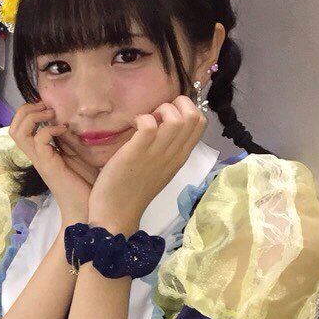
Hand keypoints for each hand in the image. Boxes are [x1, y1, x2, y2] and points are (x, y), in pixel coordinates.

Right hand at [9, 100, 94, 223]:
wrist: (88, 210)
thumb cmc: (86, 185)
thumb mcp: (79, 155)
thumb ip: (70, 139)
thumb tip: (68, 122)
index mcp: (41, 152)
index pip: (20, 128)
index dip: (29, 111)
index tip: (49, 107)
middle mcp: (36, 155)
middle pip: (13, 128)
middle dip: (27, 110)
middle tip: (47, 108)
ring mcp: (40, 160)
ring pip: (18, 132)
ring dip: (34, 116)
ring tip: (51, 115)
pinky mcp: (47, 165)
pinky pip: (39, 140)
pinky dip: (51, 129)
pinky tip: (65, 130)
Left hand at [88, 95, 205, 232]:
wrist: (116, 213)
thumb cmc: (133, 188)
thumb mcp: (159, 167)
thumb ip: (166, 147)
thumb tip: (163, 122)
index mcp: (181, 156)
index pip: (201, 123)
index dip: (186, 109)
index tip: (166, 116)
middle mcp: (174, 154)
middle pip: (195, 116)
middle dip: (177, 104)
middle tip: (157, 115)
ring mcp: (157, 154)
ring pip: (178, 119)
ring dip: (161, 110)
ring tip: (146, 120)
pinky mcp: (136, 153)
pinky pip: (149, 125)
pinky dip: (143, 118)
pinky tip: (133, 125)